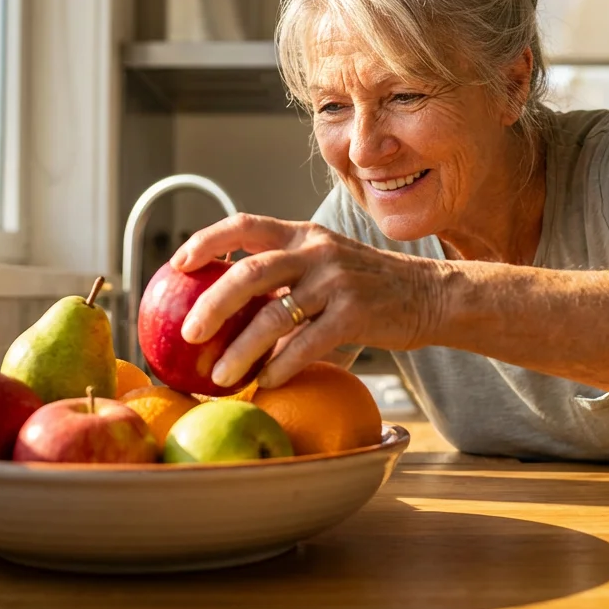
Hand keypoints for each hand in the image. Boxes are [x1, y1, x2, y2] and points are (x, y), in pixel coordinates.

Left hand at [169, 213, 444, 387]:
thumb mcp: (326, 268)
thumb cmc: (369, 290)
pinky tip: (266, 384)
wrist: (432, 296)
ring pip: (273, 315)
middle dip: (211, 305)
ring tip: (218, 376)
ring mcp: (337, 281)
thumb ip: (285, 282)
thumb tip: (227, 316)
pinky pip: (307, 344)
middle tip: (186, 334)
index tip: (176, 265)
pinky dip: (281, 367)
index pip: (244, 225)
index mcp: (303, 235)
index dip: (206, 241)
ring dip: (240, 350)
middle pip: (249, 272)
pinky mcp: (356, 313)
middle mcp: (316, 251)